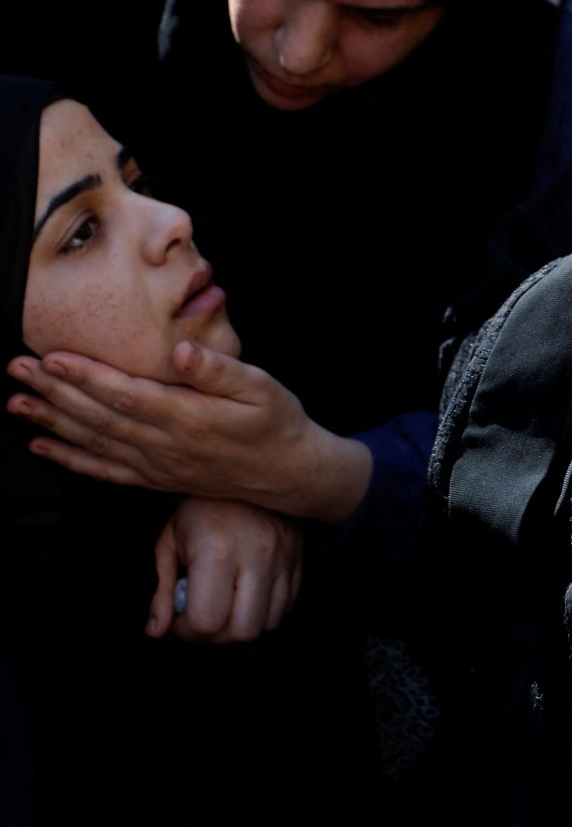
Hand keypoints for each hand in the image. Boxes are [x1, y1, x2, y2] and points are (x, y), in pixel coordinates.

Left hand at [6, 343, 370, 523]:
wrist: (287, 472)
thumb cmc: (276, 421)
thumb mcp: (261, 386)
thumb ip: (218, 369)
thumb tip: (180, 350)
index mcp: (189, 418)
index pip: (126, 394)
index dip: (86, 376)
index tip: (53, 357)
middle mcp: (165, 445)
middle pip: (99, 417)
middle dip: (55, 391)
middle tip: (18, 368)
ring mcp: (156, 466)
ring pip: (93, 442)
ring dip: (51, 421)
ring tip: (16, 400)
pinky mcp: (154, 479)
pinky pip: (103, 470)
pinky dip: (69, 458)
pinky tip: (42, 446)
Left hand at [148, 497, 302, 643]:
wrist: (246, 468)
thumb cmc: (200, 507)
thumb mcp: (169, 541)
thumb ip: (162, 589)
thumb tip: (157, 631)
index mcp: (217, 550)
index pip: (208, 621)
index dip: (188, 629)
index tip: (180, 614)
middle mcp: (256, 554)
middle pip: (243, 630)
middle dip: (218, 634)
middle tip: (204, 614)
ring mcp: (283, 556)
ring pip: (268, 623)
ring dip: (243, 623)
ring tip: (226, 603)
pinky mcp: (299, 556)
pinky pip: (287, 606)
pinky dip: (265, 611)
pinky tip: (246, 593)